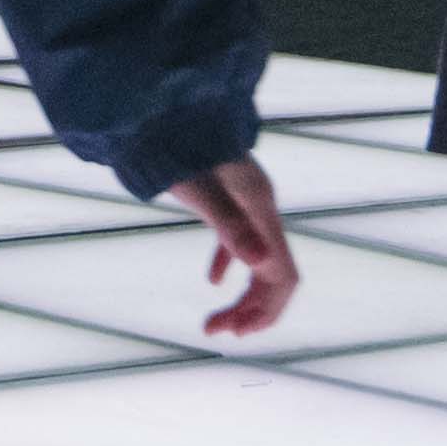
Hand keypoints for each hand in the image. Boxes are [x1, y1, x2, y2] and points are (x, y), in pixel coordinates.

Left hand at [169, 154, 299, 339]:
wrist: (164, 112)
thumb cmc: (179, 149)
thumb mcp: (202, 191)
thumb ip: (231, 228)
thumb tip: (261, 266)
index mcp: (261, 210)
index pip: (282, 275)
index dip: (267, 310)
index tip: (235, 333)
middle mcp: (261, 209)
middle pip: (273, 275)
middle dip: (251, 310)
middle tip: (215, 331)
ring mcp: (247, 205)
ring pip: (258, 262)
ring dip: (241, 296)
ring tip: (213, 322)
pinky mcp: (230, 200)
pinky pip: (240, 243)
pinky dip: (230, 266)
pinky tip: (213, 283)